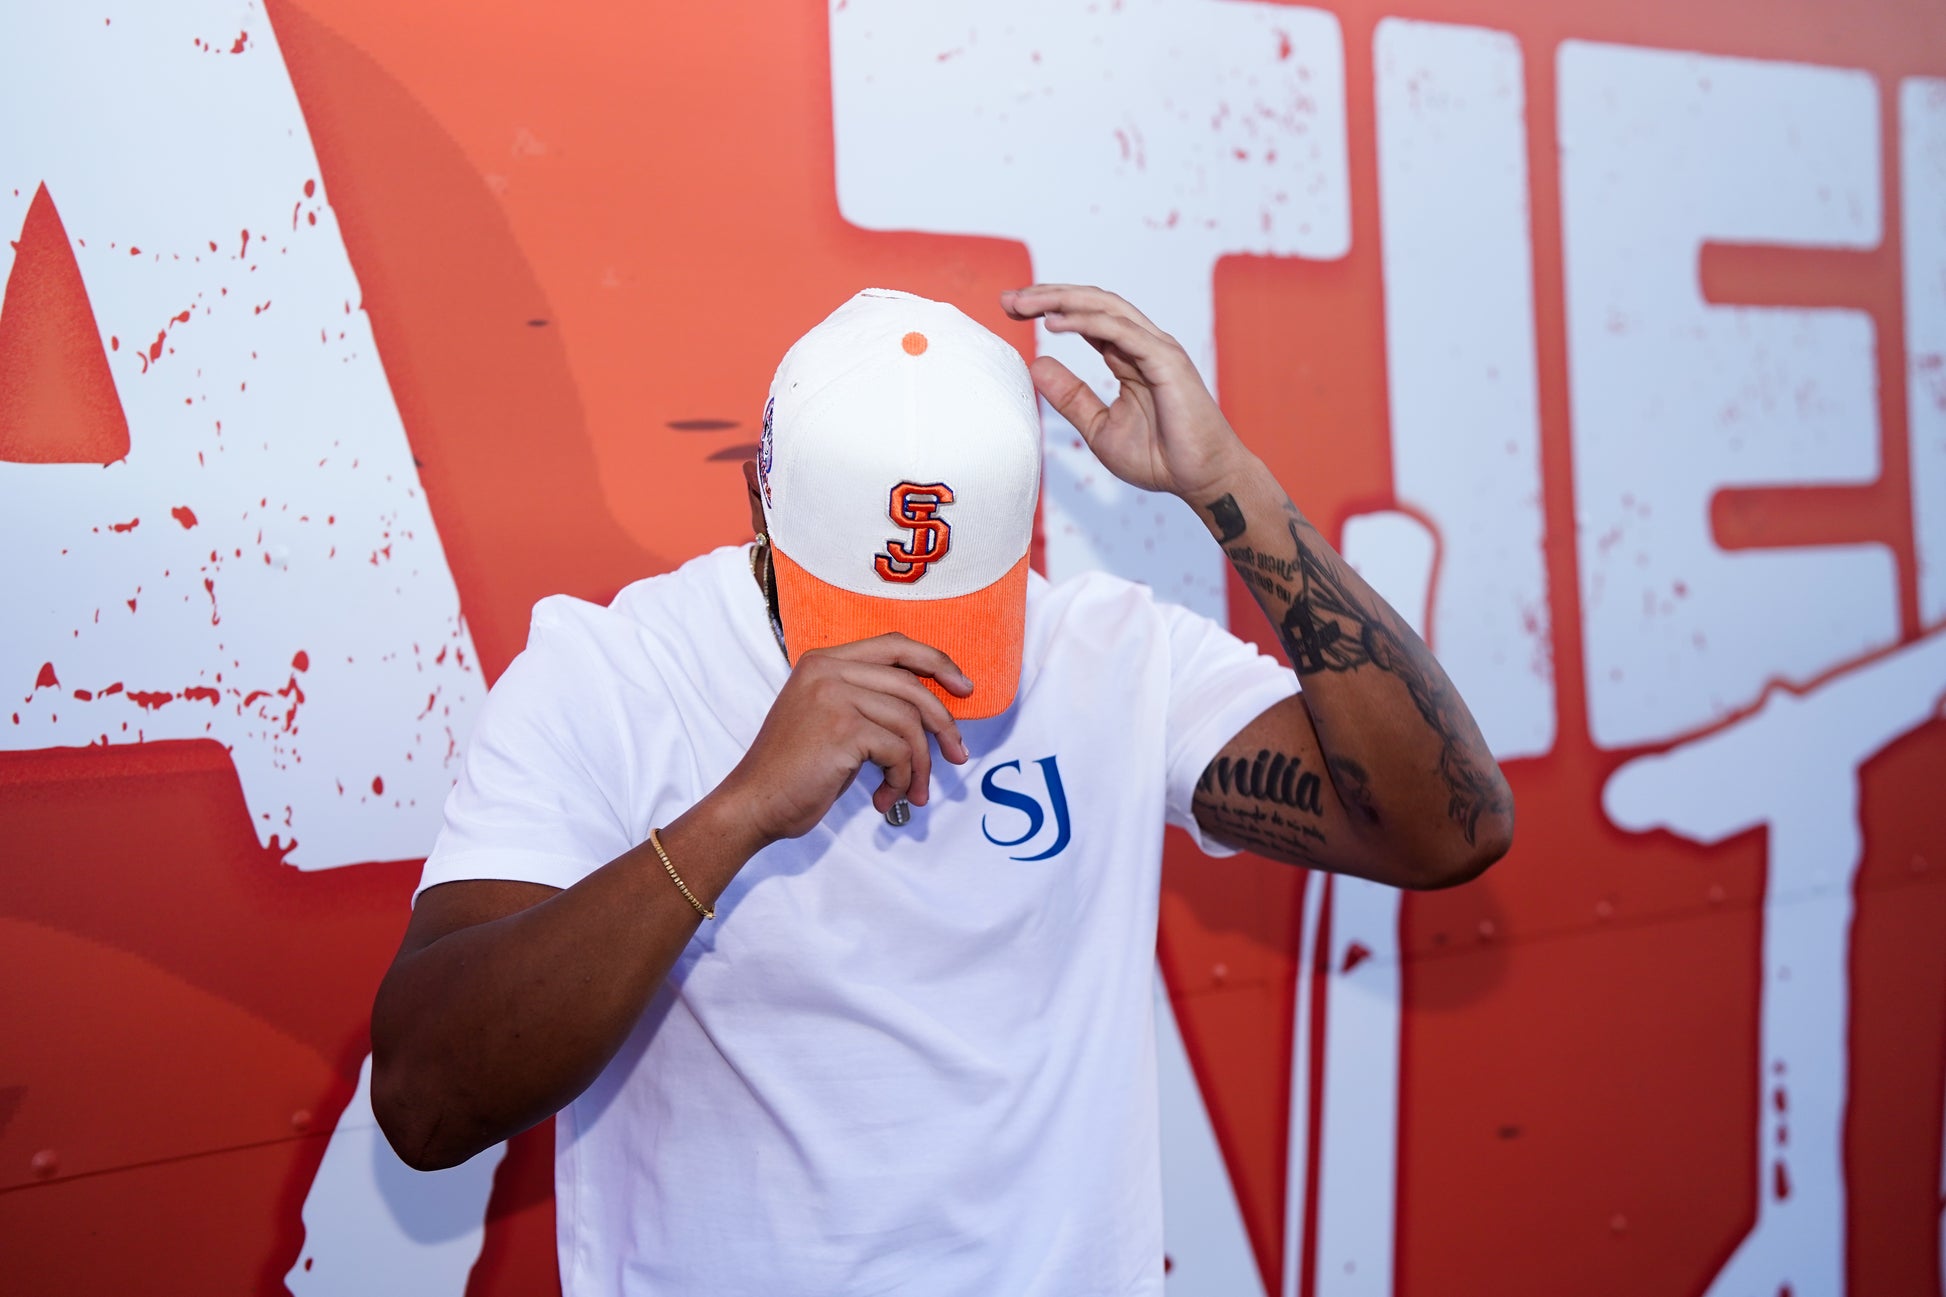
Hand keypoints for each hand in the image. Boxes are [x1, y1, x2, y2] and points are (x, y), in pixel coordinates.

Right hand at [717, 633, 972, 844]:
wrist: (753, 803)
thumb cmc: (795, 771)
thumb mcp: (830, 720)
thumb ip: (870, 702)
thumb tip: (932, 710)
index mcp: (824, 661)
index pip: (895, 645)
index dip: (936, 661)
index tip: (964, 687)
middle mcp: (827, 670)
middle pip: (911, 684)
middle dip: (943, 723)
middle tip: (957, 755)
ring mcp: (834, 695)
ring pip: (909, 722)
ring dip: (919, 765)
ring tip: (910, 792)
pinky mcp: (843, 728)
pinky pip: (898, 751)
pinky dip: (901, 779)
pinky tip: (885, 799)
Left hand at [1000, 283, 1254, 502]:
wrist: (1202, 478)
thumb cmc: (1160, 457)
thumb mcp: (1099, 427)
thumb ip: (1071, 397)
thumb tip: (1035, 365)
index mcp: (1127, 357)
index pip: (1085, 319)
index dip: (1049, 308)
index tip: (1011, 309)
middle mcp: (1142, 344)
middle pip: (1091, 304)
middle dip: (1048, 296)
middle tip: (1008, 299)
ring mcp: (1156, 348)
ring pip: (1105, 308)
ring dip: (1062, 300)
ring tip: (1025, 303)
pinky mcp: (1166, 360)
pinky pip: (1122, 332)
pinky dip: (1087, 322)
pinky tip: (1054, 324)